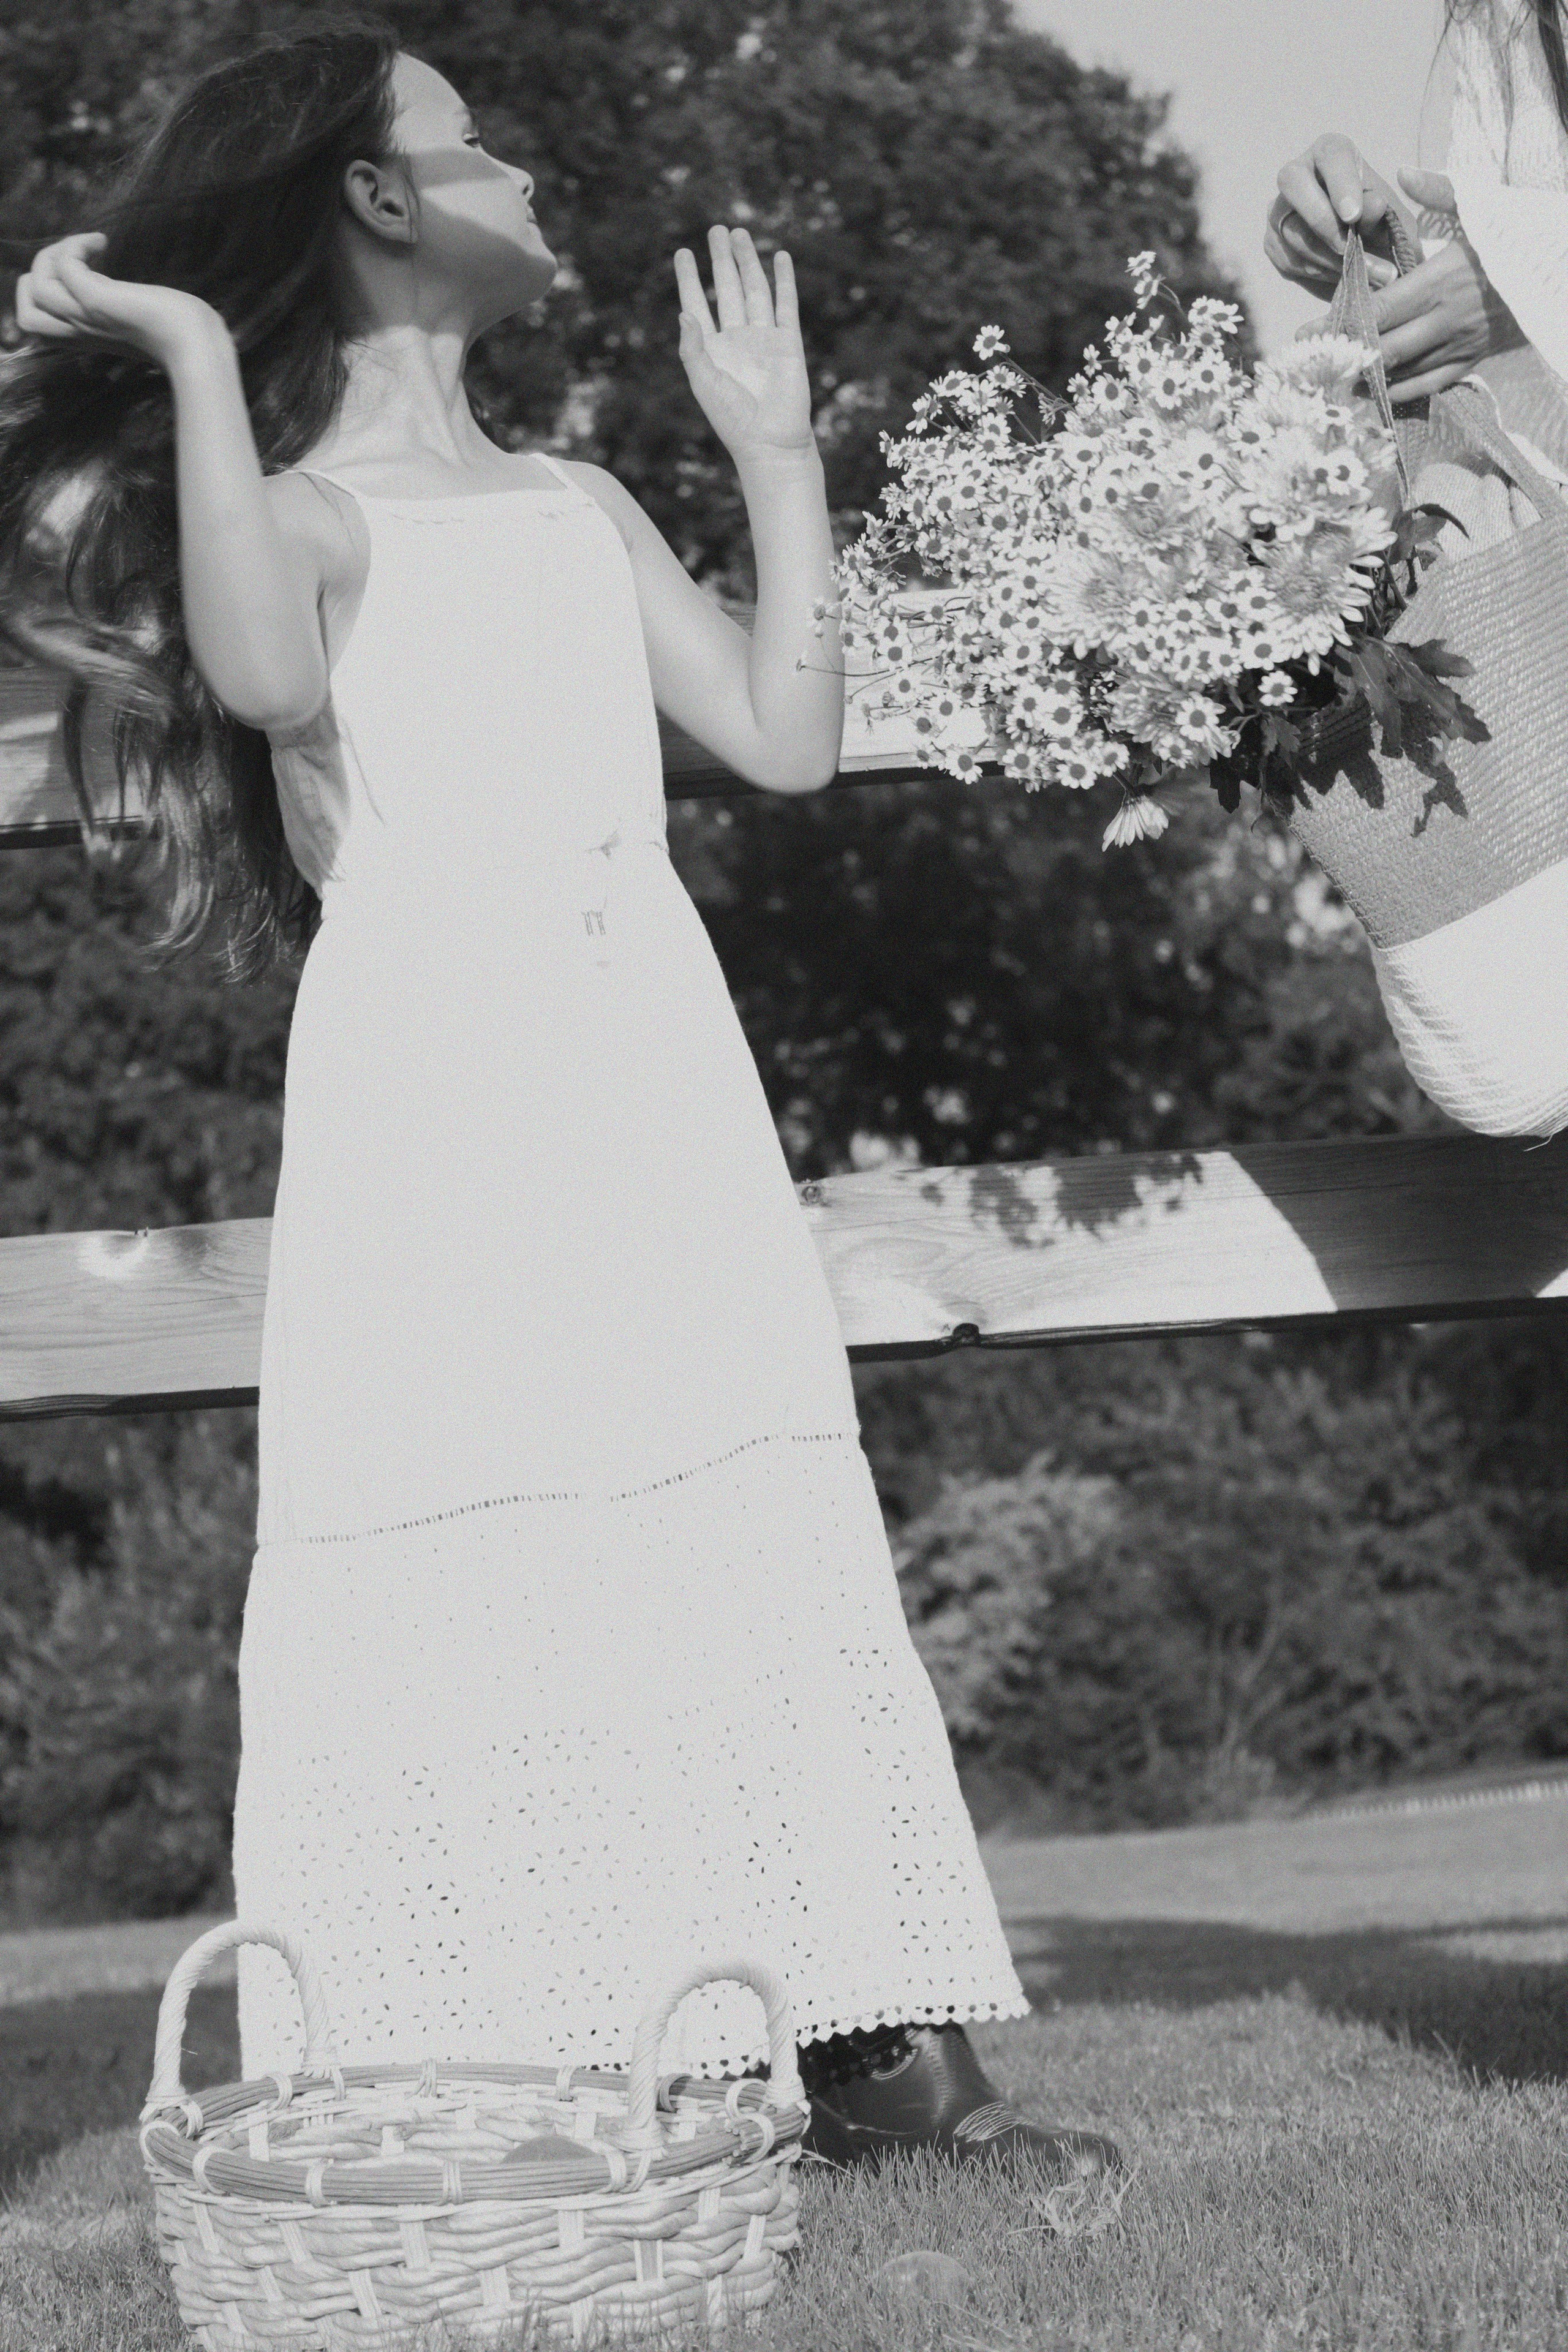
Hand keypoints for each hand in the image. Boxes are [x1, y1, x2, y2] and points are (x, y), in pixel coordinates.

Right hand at [14, 232, 226, 372]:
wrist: (200, 350)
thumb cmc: (183, 336)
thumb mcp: (138, 320)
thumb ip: (117, 309)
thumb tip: (113, 286)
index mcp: (88, 338)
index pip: (40, 326)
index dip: (46, 294)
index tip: (80, 275)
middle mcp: (82, 331)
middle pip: (26, 316)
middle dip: (37, 276)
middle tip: (73, 259)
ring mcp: (87, 317)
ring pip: (34, 290)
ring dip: (53, 254)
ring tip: (89, 245)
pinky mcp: (99, 302)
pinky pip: (64, 268)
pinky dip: (75, 246)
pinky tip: (101, 242)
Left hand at [673, 225, 815, 463]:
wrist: (771, 442)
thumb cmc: (733, 420)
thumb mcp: (705, 383)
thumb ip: (693, 348)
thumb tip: (684, 312)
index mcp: (712, 349)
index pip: (697, 304)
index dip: (690, 279)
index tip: (683, 253)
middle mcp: (737, 339)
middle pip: (727, 289)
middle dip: (722, 260)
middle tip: (716, 230)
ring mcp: (764, 338)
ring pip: (754, 290)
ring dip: (748, 262)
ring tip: (739, 233)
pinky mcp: (789, 342)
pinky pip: (786, 304)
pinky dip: (784, 280)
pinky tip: (779, 258)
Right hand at [1266, 133, 1418, 294]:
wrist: (1365, 247)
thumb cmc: (1378, 220)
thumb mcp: (1389, 214)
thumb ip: (1383, 211)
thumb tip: (1374, 206)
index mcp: (1331, 152)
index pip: (1331, 155)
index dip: (1341, 184)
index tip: (1354, 215)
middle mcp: (1299, 172)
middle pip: (1293, 182)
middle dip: (1321, 219)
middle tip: (1347, 247)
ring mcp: (1279, 207)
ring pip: (1291, 229)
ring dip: (1326, 256)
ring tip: (1359, 271)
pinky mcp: (1272, 239)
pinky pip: (1287, 257)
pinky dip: (1316, 270)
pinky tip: (1340, 273)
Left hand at [1329, 168, 1527, 399]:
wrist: (1560, 271)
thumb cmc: (1517, 238)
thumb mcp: (1483, 207)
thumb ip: (1440, 191)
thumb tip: (1403, 171)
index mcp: (1442, 280)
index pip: (1380, 309)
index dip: (1342, 322)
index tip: (1310, 329)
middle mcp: (1447, 319)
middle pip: (1384, 346)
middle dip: (1346, 355)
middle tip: (1313, 359)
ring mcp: (1460, 344)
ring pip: (1403, 372)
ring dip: (1366, 377)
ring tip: (1333, 377)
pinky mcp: (1472, 360)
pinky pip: (1429, 385)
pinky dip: (1399, 392)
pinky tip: (1373, 391)